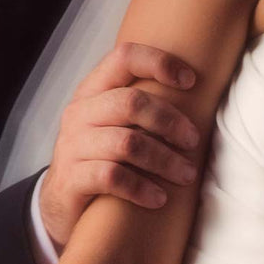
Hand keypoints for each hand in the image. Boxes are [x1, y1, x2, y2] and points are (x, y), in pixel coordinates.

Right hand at [39, 42, 202, 249]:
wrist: (63, 206)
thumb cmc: (104, 160)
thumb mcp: (115, 127)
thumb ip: (142, 110)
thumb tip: (200, 99)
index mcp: (93, 92)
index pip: (124, 58)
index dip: (159, 63)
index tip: (191, 81)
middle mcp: (79, 113)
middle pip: (131, 102)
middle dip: (170, 121)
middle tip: (193, 143)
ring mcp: (72, 146)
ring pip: (127, 143)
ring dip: (165, 160)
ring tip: (186, 176)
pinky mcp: (71, 179)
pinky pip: (113, 176)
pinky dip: (142, 188)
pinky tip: (159, 199)